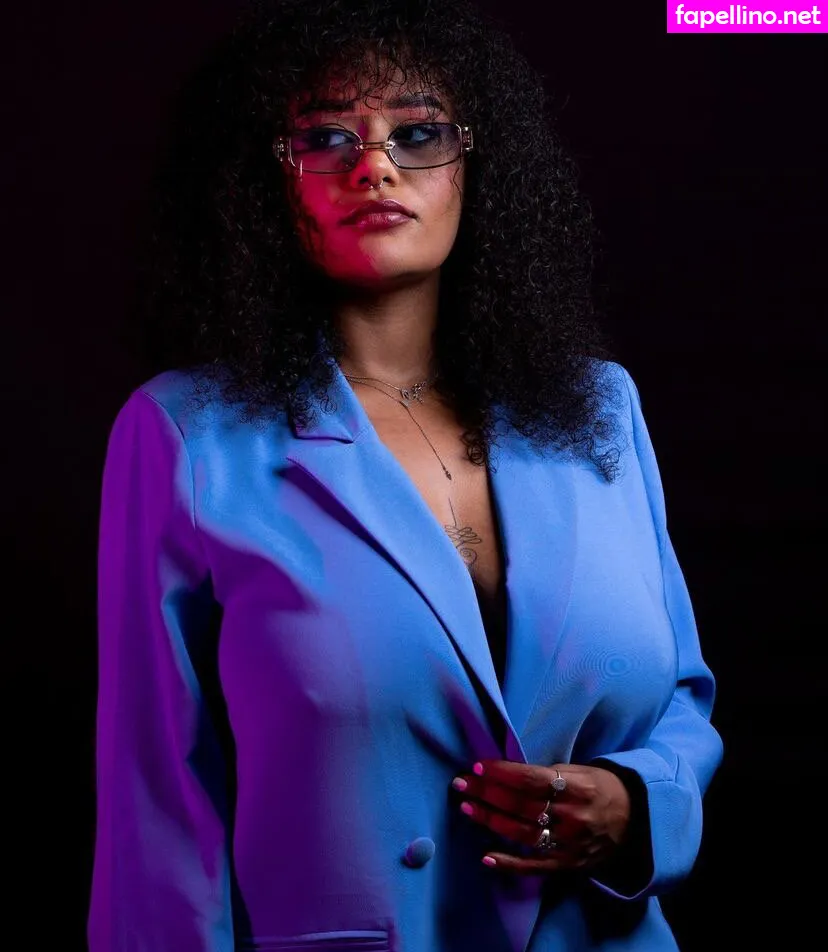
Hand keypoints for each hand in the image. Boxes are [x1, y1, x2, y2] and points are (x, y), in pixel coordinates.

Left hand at [451, 760, 631, 874]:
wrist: (636, 822)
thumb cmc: (602, 788)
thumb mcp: (583, 771)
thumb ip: (550, 774)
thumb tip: (510, 770)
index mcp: (578, 787)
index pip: (532, 780)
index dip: (503, 773)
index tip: (479, 766)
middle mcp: (573, 817)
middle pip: (522, 806)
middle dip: (488, 793)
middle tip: (462, 784)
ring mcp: (570, 844)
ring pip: (523, 833)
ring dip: (491, 821)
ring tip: (467, 808)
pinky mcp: (568, 865)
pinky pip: (534, 866)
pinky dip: (509, 863)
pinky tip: (486, 855)